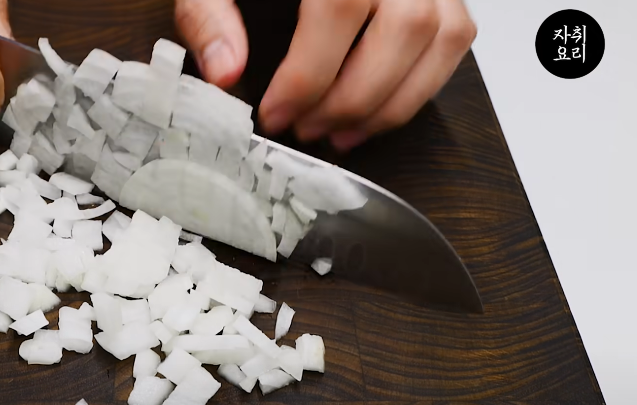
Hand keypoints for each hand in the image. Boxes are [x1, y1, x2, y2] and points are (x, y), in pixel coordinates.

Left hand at [175, 0, 476, 150]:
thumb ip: (209, 12)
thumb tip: (226, 71)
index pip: (339, 6)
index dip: (309, 72)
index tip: (276, 112)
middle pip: (403, 27)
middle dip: (351, 98)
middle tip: (306, 129)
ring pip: (441, 36)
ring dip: (390, 102)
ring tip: (339, 133)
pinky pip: (455, 38)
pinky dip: (419, 86)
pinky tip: (375, 111)